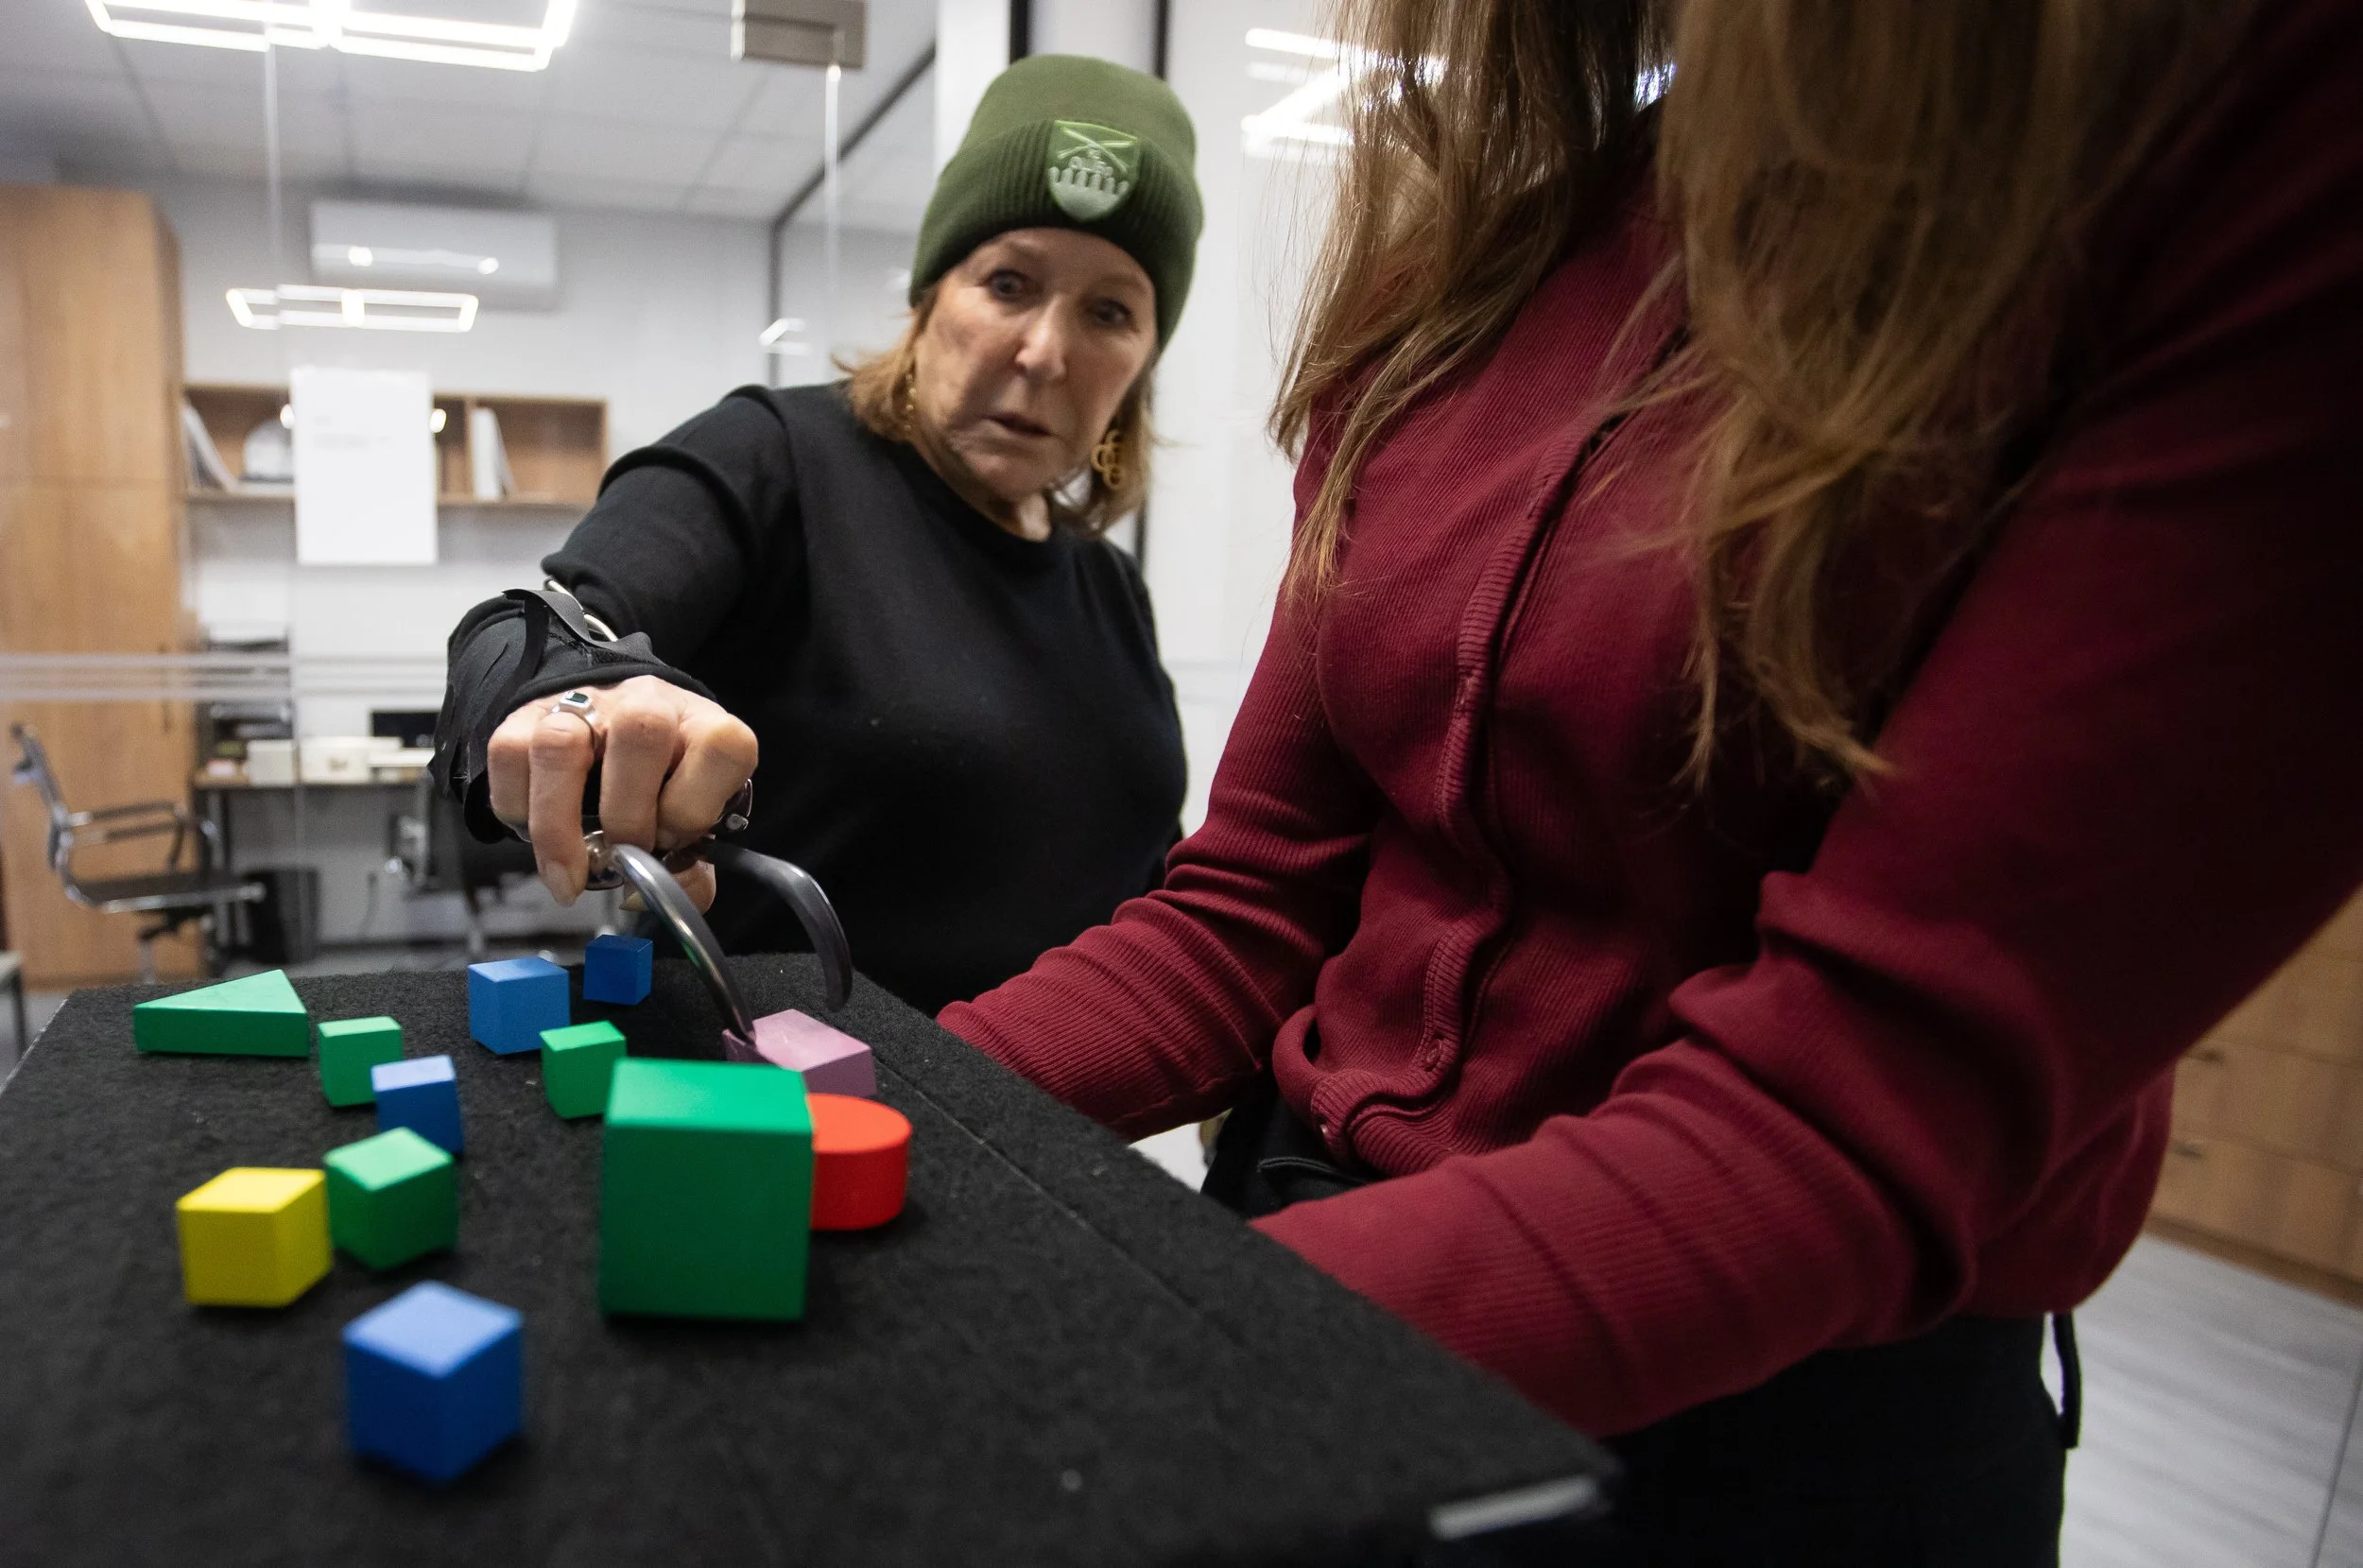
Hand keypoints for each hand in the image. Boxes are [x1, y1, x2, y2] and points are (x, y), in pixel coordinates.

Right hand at [485, 676, 756, 906]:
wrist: (609, 728)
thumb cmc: (659, 790)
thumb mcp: (690, 829)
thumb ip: (688, 872)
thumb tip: (653, 897)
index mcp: (705, 729)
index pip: (723, 746)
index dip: (695, 805)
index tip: (676, 842)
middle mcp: (649, 706)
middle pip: (641, 732)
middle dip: (627, 814)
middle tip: (621, 857)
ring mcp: (585, 706)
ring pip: (561, 743)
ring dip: (558, 823)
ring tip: (568, 873)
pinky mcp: (528, 715)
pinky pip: (509, 753)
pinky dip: (515, 808)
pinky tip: (534, 833)